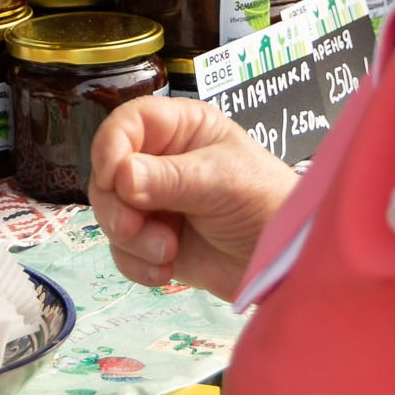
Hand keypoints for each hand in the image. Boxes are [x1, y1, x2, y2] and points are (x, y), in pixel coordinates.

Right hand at [87, 96, 295, 302]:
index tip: (114, 178)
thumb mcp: (221, 181)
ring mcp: (155, 204)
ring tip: (167, 251)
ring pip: (109, 214)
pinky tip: (166, 270)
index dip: (112, 146)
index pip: (127, 124)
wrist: (286, 265)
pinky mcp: (153, 243)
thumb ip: (169, 178)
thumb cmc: (265, 203)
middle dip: (117, 206)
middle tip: (134, 226)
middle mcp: (160, 162)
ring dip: (131, 239)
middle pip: (107, 174)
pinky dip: (137, 264)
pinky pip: (121, 250)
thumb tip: (121, 178)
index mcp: (179, 129)